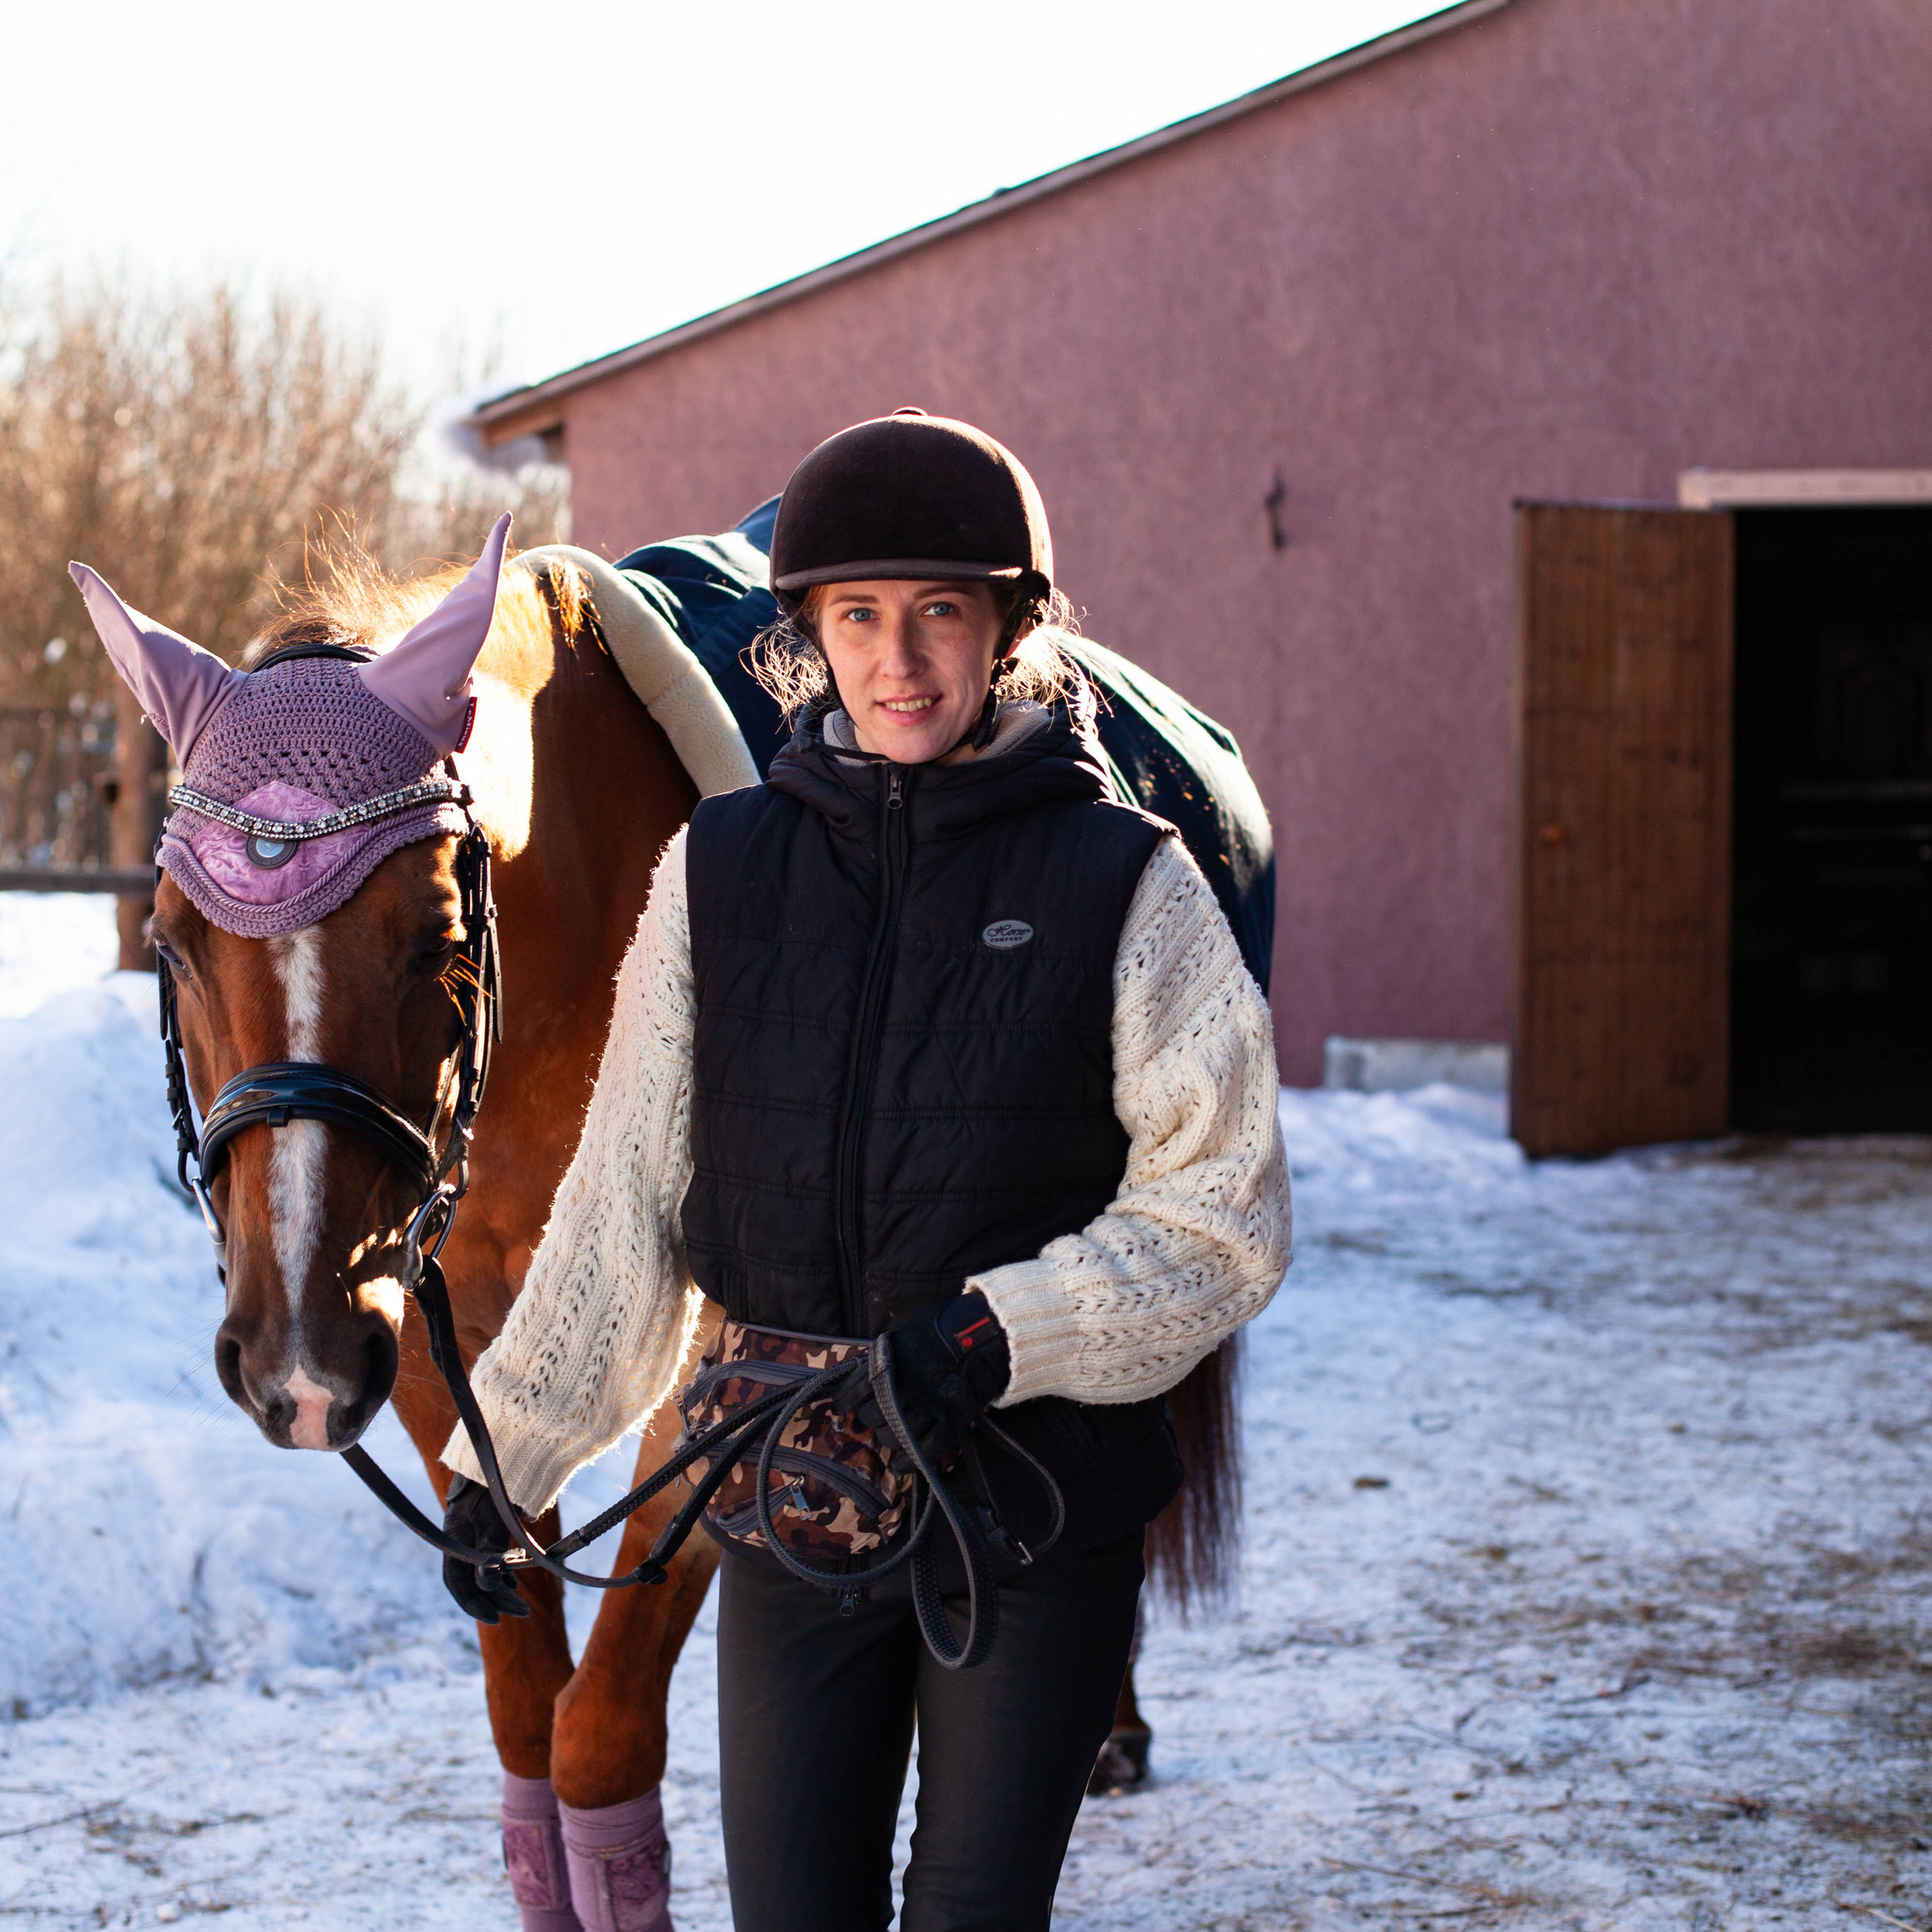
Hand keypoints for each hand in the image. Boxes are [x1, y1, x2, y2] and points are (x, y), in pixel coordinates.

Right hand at [441, 1473, 531, 1622]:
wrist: (509, 1444)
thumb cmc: (499, 1477)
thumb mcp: (495, 1513)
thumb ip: (490, 1547)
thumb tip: (487, 1584)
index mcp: (455, 1535)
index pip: (457, 1580)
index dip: (473, 1603)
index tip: (495, 1620)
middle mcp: (461, 1536)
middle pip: (473, 1579)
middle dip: (496, 1599)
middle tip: (524, 1613)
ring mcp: (474, 1530)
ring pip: (484, 1569)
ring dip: (502, 1588)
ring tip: (521, 1603)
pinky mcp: (490, 1523)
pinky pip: (490, 1556)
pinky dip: (503, 1572)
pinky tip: (515, 1581)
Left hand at [839, 1293, 1011, 1463]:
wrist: (985, 1333)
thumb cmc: (945, 1326)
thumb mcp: (909, 1332)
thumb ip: (889, 1353)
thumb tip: (868, 1369)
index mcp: (893, 1362)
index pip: (857, 1387)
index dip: (846, 1399)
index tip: (842, 1406)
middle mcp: (906, 1386)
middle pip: (874, 1415)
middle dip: (868, 1419)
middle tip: (872, 1418)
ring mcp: (929, 1405)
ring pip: (897, 1435)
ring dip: (888, 1438)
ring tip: (889, 1434)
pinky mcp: (951, 1420)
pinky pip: (926, 1450)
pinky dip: (910, 1462)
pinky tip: (899, 1467)